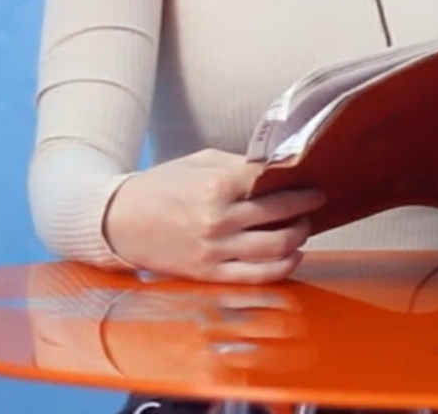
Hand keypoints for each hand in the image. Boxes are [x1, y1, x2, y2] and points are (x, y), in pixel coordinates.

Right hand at [102, 148, 325, 283]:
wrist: (121, 221)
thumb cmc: (162, 185)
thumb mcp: (200, 161)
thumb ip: (239, 165)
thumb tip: (276, 168)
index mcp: (216, 185)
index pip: (270, 183)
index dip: (297, 182)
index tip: (313, 180)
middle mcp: (219, 219)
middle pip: (279, 214)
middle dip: (305, 206)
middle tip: (316, 200)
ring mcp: (215, 250)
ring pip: (275, 247)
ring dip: (298, 235)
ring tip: (304, 226)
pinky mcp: (210, 274)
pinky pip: (257, 275)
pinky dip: (283, 266)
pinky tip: (293, 255)